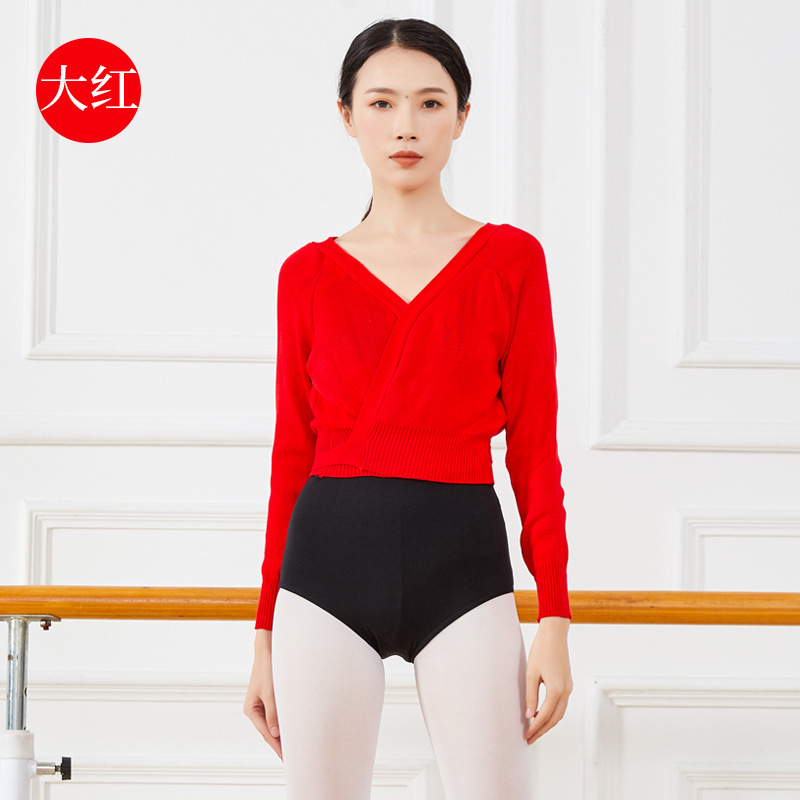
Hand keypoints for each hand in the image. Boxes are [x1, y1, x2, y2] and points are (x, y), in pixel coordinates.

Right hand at [243, 629, 282, 760]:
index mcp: (251, 710)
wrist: (268, 650)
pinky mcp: (270, 697)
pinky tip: (292, 728)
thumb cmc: (267, 669)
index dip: (277, 747)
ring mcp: (263, 703)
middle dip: (280, 743)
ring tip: (294, 746)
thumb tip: (275, 734)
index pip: (266, 734)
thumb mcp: (270, 693)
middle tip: (292, 756)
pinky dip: (284, 722)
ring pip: (274, 723)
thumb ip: (273, 714)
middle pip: (269, 731)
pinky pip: (277, 714)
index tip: (286, 758)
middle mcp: (255, 709)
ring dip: (283, 733)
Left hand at [524, 616, 572, 744]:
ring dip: (548, 722)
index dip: (535, 727)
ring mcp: (568, 687)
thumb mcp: (531, 673)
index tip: (526, 735)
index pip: (545, 716)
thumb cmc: (541, 650)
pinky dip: (553, 712)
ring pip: (560, 712)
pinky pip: (561, 704)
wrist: (554, 634)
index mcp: (557, 690)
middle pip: (555, 718)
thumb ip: (531, 696)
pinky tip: (541, 713)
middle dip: (542, 730)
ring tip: (534, 729)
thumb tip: (529, 715)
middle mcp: (566, 691)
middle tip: (530, 738)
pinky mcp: (567, 682)